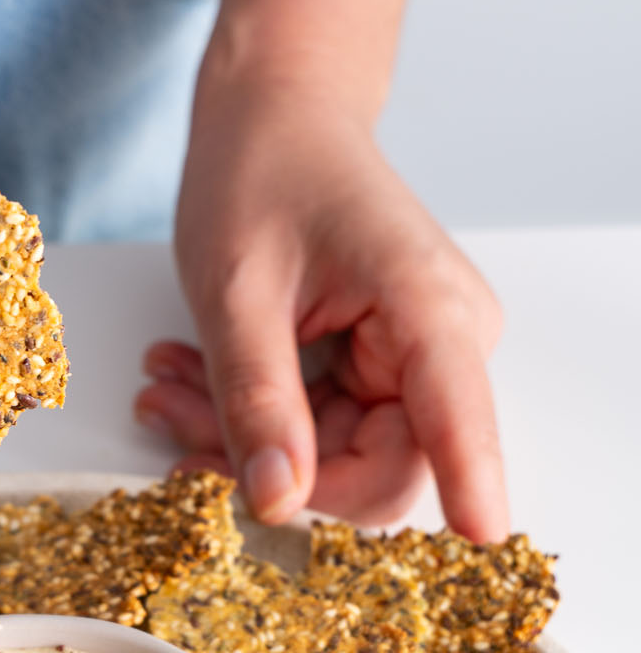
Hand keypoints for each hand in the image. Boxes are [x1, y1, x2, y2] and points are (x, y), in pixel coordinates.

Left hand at [137, 80, 507, 540]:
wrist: (272, 113)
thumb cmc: (263, 168)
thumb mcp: (236, 291)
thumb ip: (256, 401)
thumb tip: (276, 499)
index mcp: (429, 308)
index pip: (458, 420)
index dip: (472, 485)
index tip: (481, 539)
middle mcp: (442, 345)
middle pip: (377, 470)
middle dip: (273, 468)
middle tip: (177, 422)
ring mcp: (412, 365)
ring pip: (332, 462)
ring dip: (240, 442)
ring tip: (170, 385)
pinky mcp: (377, 375)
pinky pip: (316, 436)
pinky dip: (247, 420)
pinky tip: (193, 378)